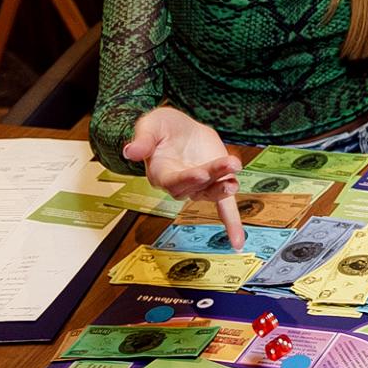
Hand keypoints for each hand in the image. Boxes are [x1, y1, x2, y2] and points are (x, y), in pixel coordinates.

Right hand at [124, 106, 244, 247]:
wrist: (180, 128)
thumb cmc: (162, 128)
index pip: (173, 181)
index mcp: (161, 173)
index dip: (187, 179)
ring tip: (236, 178)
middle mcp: (179, 184)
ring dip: (225, 188)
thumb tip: (130, 150)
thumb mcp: (150, 125)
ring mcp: (198, 186)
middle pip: (195, 186)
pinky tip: (238, 241)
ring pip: (211, 192)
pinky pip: (224, 208)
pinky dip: (232, 223)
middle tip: (228, 164)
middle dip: (213, 175)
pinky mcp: (215, 183)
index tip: (202, 173)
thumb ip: (143, 139)